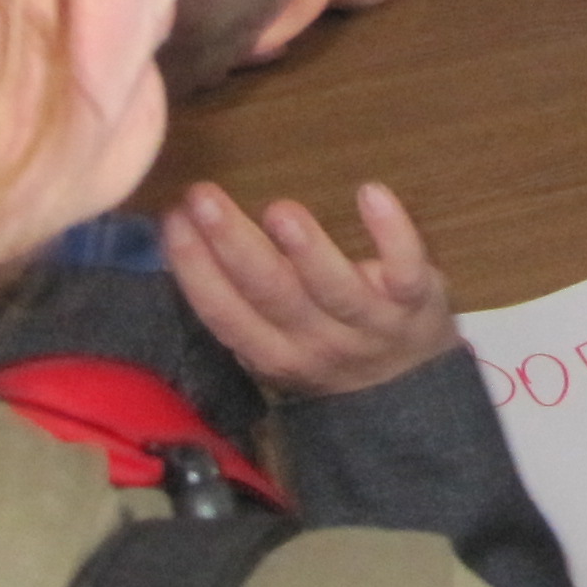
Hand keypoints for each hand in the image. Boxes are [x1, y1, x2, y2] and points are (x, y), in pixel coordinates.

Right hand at [166, 179, 456, 397]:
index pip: (225, 314)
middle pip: (271, 293)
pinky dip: (392, 233)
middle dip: (233, 244)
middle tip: (202, 196)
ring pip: (333, 289)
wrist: (408, 394)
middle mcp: (315, 340)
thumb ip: (238, 302)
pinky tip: (370, 192)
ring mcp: (368, 322)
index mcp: (271, 351)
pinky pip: (405, 268)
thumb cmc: (326, 347)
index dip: (195, 270)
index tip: (172, 219)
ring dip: (306, 249)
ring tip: (279, 210)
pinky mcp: (414, 299)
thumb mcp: (274, 343)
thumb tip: (183, 235)